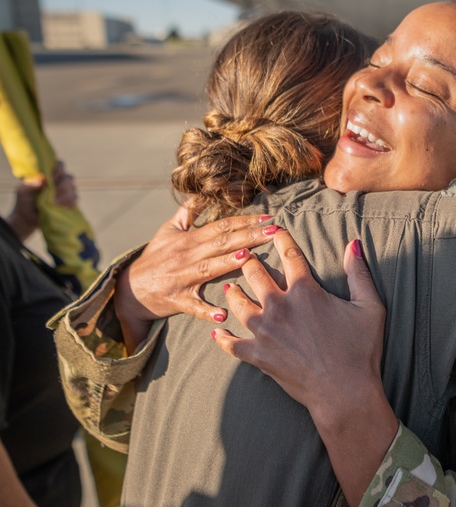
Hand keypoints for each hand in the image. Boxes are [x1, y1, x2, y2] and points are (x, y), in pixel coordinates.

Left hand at [6, 161, 75, 241]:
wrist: (28, 218)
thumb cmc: (24, 201)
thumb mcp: (22, 192)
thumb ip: (30, 185)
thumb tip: (43, 180)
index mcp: (49, 174)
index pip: (60, 165)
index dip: (59, 169)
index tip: (52, 176)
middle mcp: (59, 181)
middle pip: (69, 177)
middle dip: (62, 185)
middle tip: (54, 191)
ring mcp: (66, 191)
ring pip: (73, 188)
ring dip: (65, 195)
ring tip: (54, 202)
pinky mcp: (69, 202)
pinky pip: (75, 199)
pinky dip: (68, 202)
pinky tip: (59, 206)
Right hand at [114, 206, 279, 352]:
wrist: (129, 289)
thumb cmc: (155, 258)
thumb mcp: (168, 231)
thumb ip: (188, 212)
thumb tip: (202, 193)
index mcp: (189, 239)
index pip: (221, 226)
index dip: (245, 221)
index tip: (269, 217)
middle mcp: (187, 256)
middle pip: (221, 243)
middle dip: (249, 236)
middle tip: (274, 231)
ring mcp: (181, 278)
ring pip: (208, 269)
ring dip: (228, 263)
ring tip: (248, 257)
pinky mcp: (176, 300)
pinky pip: (193, 306)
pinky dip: (207, 311)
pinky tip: (223, 314)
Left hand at [213, 234, 385, 411]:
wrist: (344, 392)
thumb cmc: (361, 350)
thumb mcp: (370, 307)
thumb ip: (359, 273)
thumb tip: (353, 244)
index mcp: (305, 291)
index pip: (290, 255)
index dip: (282, 240)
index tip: (275, 230)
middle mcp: (279, 306)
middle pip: (256, 274)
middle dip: (249, 261)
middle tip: (243, 254)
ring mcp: (264, 331)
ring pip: (238, 304)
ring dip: (233, 292)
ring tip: (229, 286)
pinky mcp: (257, 355)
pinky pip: (231, 344)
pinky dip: (222, 338)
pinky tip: (216, 332)